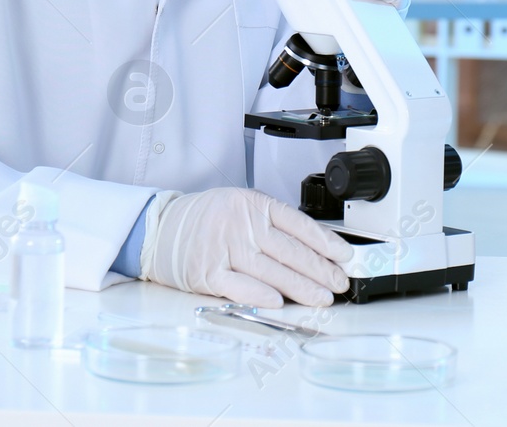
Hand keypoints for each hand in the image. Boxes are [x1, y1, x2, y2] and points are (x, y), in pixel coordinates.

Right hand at [139, 188, 353, 307]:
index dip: (325, 241)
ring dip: (301, 287)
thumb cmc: (206, 219)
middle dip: (320, 270)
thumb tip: (312, 248)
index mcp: (253, 204)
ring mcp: (223, 248)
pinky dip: (260, 295)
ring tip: (322, 297)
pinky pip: (239, 286)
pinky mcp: (207, 272)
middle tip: (339, 282)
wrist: (161, 228)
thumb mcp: (240, 206)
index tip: (345, 256)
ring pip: (271, 271)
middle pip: (289, 250)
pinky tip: (280, 302)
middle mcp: (240, 224)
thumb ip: (271, 223)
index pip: (298, 223)